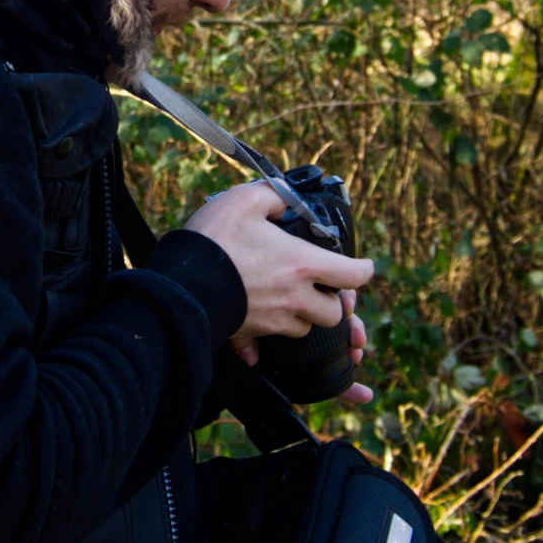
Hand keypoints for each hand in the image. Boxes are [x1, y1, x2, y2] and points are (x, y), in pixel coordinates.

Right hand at [182, 181, 376, 404]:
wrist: (179, 280)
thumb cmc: (214, 239)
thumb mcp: (245, 199)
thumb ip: (273, 195)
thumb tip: (284, 198)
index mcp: (301, 265)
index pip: (354, 275)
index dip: (363, 269)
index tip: (361, 266)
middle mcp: (293, 297)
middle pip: (333, 314)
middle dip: (332, 302)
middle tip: (319, 287)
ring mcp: (272, 320)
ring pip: (303, 329)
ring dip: (302, 317)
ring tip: (288, 301)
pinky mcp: (248, 333)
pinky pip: (262, 347)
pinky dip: (261, 343)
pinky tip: (254, 336)